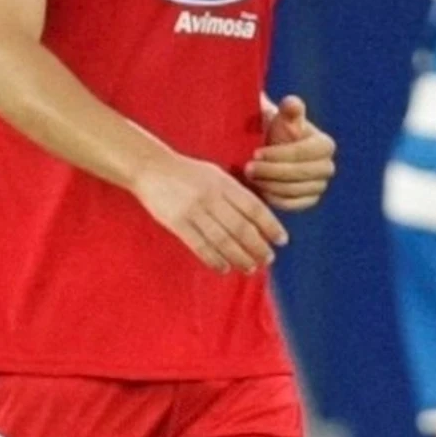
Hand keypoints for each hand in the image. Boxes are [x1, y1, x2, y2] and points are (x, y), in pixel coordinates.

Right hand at [132, 149, 288, 273]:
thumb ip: (235, 193)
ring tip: (250, 267)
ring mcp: (194, 211)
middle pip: (241, 227)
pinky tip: (224, 268)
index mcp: (224, 183)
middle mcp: (212, 197)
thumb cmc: (188, 173)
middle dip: (258, 246)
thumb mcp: (216, 175)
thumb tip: (259, 218)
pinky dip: (214, 259)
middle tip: (268, 258)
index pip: (254, 207)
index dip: (271, 225)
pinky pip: (199, 245)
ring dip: (239, 257)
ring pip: (222, 240)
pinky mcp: (177, 223)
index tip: (282, 240)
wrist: (152, 168)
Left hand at [244, 95, 336, 211]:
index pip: (304, 153)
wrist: (271, 149)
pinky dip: (274, 198)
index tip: (255, 152)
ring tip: (250, 177)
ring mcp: (319, 186)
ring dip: (270, 185)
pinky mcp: (308, 201)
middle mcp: (327, 167)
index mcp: (325, 145)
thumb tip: (292, 104)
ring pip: (295, 190)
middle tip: (248, 168)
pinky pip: (292, 205)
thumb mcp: (281, 117)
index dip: (279, 154)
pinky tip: (258, 189)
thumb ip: (289, 110)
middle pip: (301, 174)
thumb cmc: (276, 130)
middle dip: (272, 171)